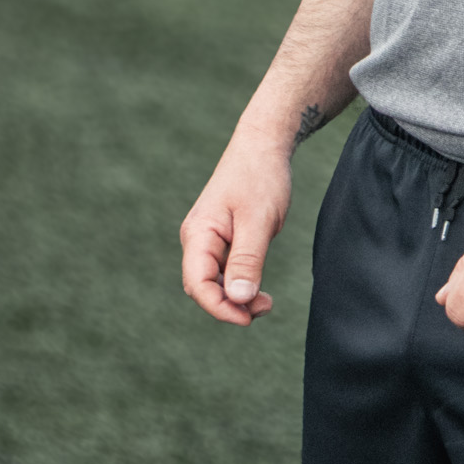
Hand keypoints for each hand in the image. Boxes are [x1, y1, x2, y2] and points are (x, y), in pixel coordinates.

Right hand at [181, 132, 293, 325]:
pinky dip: (241, 284)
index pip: (197, 284)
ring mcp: (208, 240)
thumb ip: (248, 260)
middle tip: (265, 308)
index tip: (248, 318)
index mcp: (198, 234)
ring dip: (237, 298)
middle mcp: (197, 239)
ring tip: (267, 303)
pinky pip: (225, 271)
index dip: (219, 308)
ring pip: (214, 282)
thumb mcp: (258, 220)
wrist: (263, 146)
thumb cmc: (261, 178)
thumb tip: (238, 299)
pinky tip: (260, 291)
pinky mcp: (223, 239)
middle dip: (229, 306)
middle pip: (202, 288)